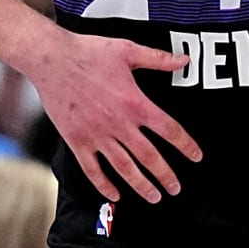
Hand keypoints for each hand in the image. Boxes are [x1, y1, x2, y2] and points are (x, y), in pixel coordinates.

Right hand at [28, 28, 202, 202]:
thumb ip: (158, 59)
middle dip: (165, 175)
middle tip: (176, 188)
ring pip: (124, 167)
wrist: (52, 59)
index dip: (186, 145)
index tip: (196, 157)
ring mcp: (97, 134)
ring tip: (154, 196)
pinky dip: (104, 184)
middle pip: (149, 156)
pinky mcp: (77, 140)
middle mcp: (118, 123)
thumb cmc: (90, 52)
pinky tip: (115, 194)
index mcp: (135, 102)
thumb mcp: (128, 50)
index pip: (169, 130)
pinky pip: (92, 169)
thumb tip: (184, 59)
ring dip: (141, 185)